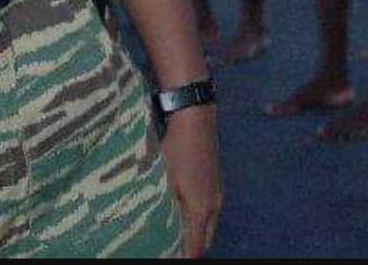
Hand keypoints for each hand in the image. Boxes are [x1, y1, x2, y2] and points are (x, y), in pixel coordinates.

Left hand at [160, 105, 221, 257]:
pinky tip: (180, 214)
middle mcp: (214, 204)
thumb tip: (151, 229)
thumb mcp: (162, 180)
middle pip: (204, 241)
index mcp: (201, 208)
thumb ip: (159, 209)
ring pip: (208, 226)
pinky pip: (209, 213)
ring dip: (194, 235)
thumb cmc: (175, 147)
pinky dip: (197, 221)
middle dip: (189, 249)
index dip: (181, 257)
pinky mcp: (215, 182)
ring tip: (172, 236)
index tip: (167, 258)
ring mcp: (217, 193)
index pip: (194, 249)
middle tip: (167, 250)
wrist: (195, 116)